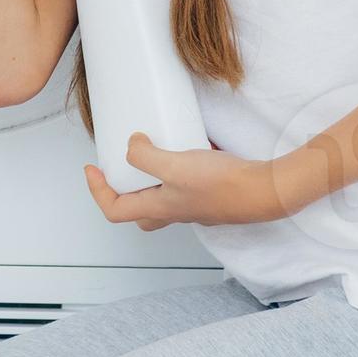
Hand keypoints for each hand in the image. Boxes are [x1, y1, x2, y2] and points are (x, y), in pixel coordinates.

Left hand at [84, 136, 292, 230]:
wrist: (265, 191)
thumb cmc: (221, 184)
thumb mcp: (174, 165)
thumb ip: (145, 156)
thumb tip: (131, 145)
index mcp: (159, 208)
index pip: (115, 211)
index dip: (97, 191)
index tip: (92, 169)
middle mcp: (175, 211)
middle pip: (140, 210)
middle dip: (125, 191)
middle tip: (121, 168)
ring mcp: (196, 205)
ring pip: (164, 197)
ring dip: (154, 178)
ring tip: (154, 151)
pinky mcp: (214, 194)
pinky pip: (189, 184)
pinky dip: (182, 168)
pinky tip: (190, 145)